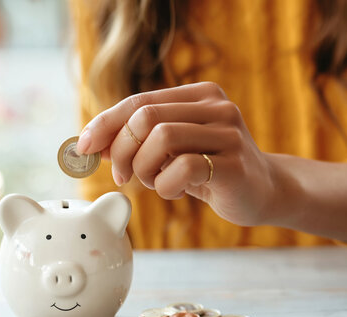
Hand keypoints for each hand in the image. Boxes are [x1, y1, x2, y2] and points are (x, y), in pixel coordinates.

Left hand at [77, 82, 276, 225]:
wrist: (264, 191)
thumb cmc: (211, 170)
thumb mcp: (171, 151)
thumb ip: (137, 142)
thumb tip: (87, 144)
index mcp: (199, 95)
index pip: (139, 101)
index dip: (105, 123)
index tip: (82, 147)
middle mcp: (216, 106)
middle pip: (145, 117)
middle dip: (121, 150)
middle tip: (123, 176)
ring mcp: (228, 133)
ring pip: (161, 138)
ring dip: (144, 169)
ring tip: (155, 182)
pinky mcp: (234, 163)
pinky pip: (181, 169)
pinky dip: (165, 186)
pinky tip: (174, 191)